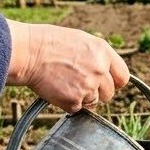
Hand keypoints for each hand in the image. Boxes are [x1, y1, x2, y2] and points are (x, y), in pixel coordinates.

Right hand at [6, 21, 128, 112]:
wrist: (27, 52)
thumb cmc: (48, 43)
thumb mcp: (80, 40)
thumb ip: (97, 56)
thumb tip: (105, 71)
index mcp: (103, 52)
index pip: (122, 76)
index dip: (114, 83)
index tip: (106, 85)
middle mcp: (99, 69)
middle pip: (109, 93)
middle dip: (96, 92)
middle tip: (78, 85)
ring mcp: (88, 86)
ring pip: (93, 102)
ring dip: (81, 98)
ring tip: (64, 84)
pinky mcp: (74, 100)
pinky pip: (77, 109)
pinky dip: (67, 103)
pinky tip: (57, 89)